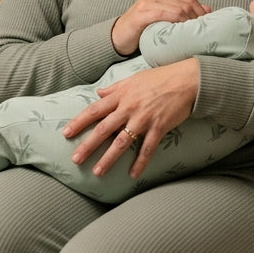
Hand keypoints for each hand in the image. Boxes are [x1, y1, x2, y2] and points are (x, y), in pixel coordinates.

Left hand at [62, 59, 199, 178]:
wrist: (187, 80)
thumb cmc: (160, 77)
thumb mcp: (133, 79)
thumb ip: (114, 88)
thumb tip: (98, 93)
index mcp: (121, 96)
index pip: (95, 110)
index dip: (79, 122)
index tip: (66, 133)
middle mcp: (129, 108)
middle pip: (103, 129)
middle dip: (88, 145)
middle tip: (75, 159)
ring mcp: (144, 119)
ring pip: (122, 142)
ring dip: (108, 159)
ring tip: (97, 172)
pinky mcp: (159, 127)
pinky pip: (147, 148)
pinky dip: (140, 162)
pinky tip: (132, 175)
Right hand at [110, 0, 210, 55]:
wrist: (117, 37)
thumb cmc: (142, 29)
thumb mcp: (163, 18)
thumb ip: (182, 12)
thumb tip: (208, 10)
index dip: (201, 11)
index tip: (208, 25)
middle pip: (186, 2)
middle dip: (198, 17)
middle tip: (204, 32)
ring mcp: (147, 1)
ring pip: (179, 9)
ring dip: (190, 22)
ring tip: (195, 34)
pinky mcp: (142, 13)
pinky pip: (166, 15)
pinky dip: (178, 23)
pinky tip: (182, 33)